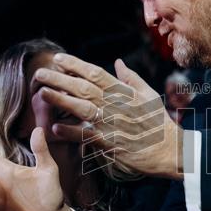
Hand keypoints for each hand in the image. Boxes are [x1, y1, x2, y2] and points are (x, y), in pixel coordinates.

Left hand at [34, 55, 183, 179]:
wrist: (169, 151)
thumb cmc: (159, 122)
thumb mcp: (149, 95)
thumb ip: (131, 78)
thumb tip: (117, 62)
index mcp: (124, 92)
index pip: (95, 73)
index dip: (75, 65)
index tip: (58, 59)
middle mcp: (116, 105)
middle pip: (84, 87)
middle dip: (60, 79)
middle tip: (40, 73)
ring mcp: (113, 124)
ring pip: (83, 108)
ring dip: (61, 100)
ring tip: (42, 93)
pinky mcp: (111, 143)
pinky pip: (87, 135)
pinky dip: (72, 131)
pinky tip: (55, 127)